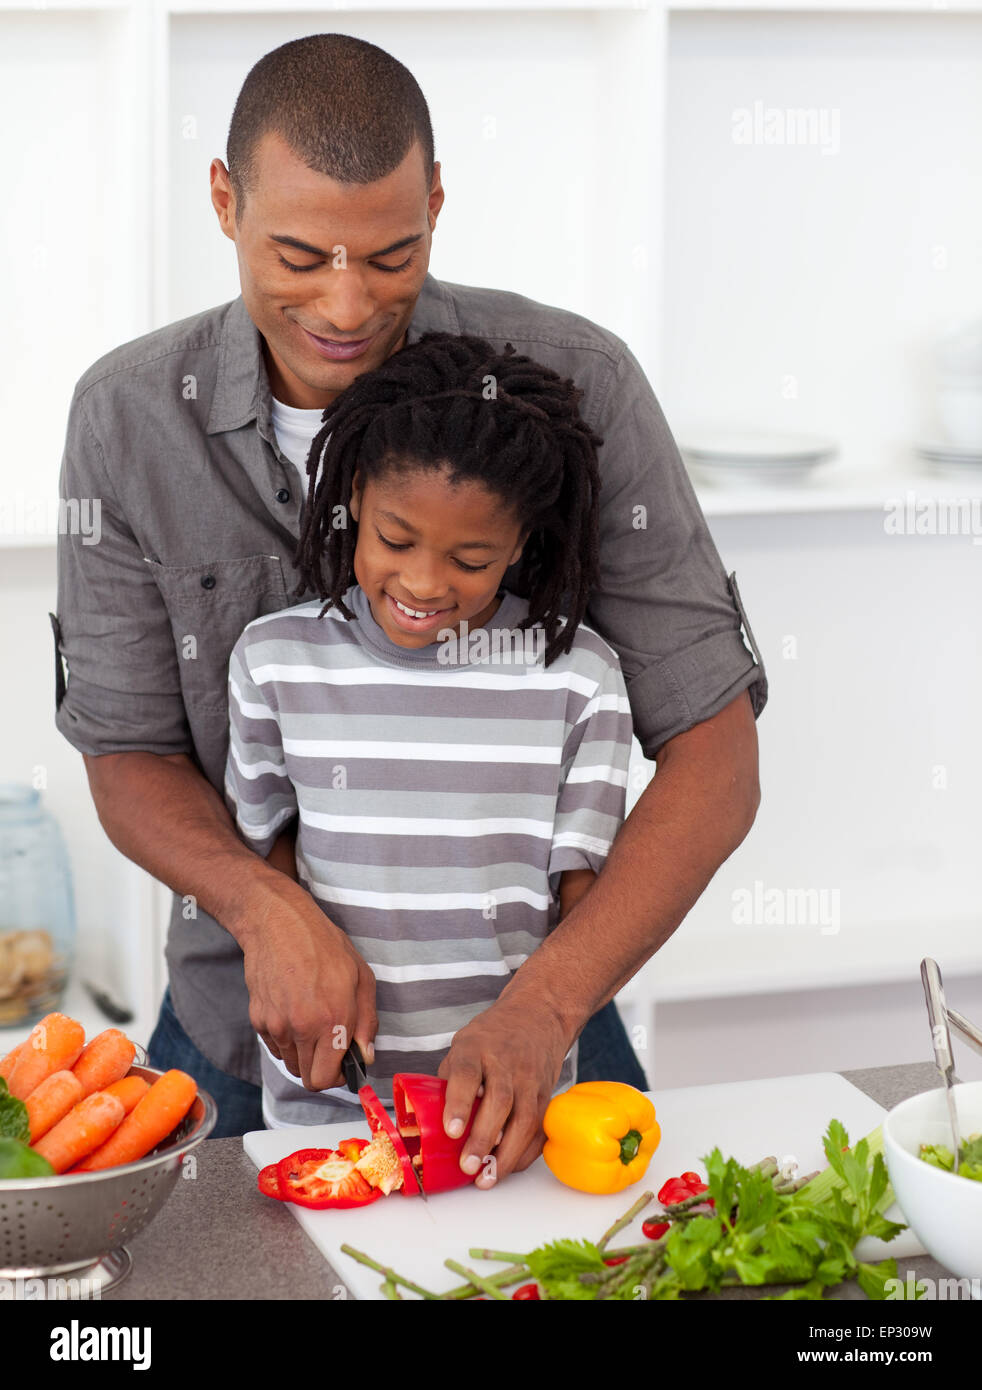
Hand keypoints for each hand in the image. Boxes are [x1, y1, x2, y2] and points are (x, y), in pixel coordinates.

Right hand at [235, 875, 376, 1091]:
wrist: (278, 924)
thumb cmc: (324, 946)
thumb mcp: (362, 978)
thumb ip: (368, 1022)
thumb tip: (366, 1056)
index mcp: (331, 1019)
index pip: (324, 1079)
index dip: (337, 1077)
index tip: (343, 1063)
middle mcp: (300, 1028)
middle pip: (306, 1077)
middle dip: (322, 1068)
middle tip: (331, 1045)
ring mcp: (276, 1025)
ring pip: (290, 1063)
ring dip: (304, 1054)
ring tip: (312, 1022)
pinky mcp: (258, 1019)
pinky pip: (275, 1046)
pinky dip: (287, 1040)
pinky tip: (295, 1012)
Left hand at [437, 991, 570, 1188]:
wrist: (538, 1015)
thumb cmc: (493, 1034)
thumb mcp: (463, 1043)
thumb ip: (449, 1077)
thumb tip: (432, 1119)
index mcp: (476, 1047)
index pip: (466, 1074)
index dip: (459, 1104)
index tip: (451, 1131)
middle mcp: (506, 1062)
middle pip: (499, 1101)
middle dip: (483, 1138)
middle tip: (467, 1166)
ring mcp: (530, 1079)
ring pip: (525, 1119)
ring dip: (506, 1154)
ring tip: (487, 1179)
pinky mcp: (547, 1093)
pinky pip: (539, 1128)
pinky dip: (525, 1153)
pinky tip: (507, 1167)